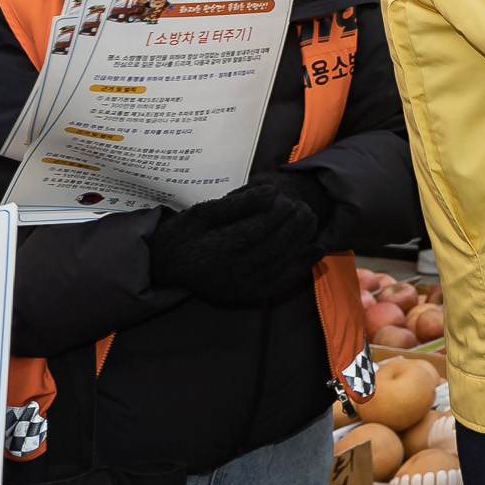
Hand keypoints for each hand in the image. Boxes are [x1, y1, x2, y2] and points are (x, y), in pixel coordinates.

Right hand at [146, 178, 319, 303]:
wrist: (167, 267)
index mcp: (219, 250)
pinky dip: (303, 265)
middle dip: (294, 224)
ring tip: (309, 218)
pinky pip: (283, 282)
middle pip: (274, 246)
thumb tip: (272, 191)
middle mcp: (233, 272)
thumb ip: (238, 203)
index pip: (258, 229)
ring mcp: (243, 286)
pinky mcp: (250, 293)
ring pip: (282, 263)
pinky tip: (317, 248)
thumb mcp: (204, 212)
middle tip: (303, 206)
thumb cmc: (185, 234)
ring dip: (301, 239)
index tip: (286, 197)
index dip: (278, 212)